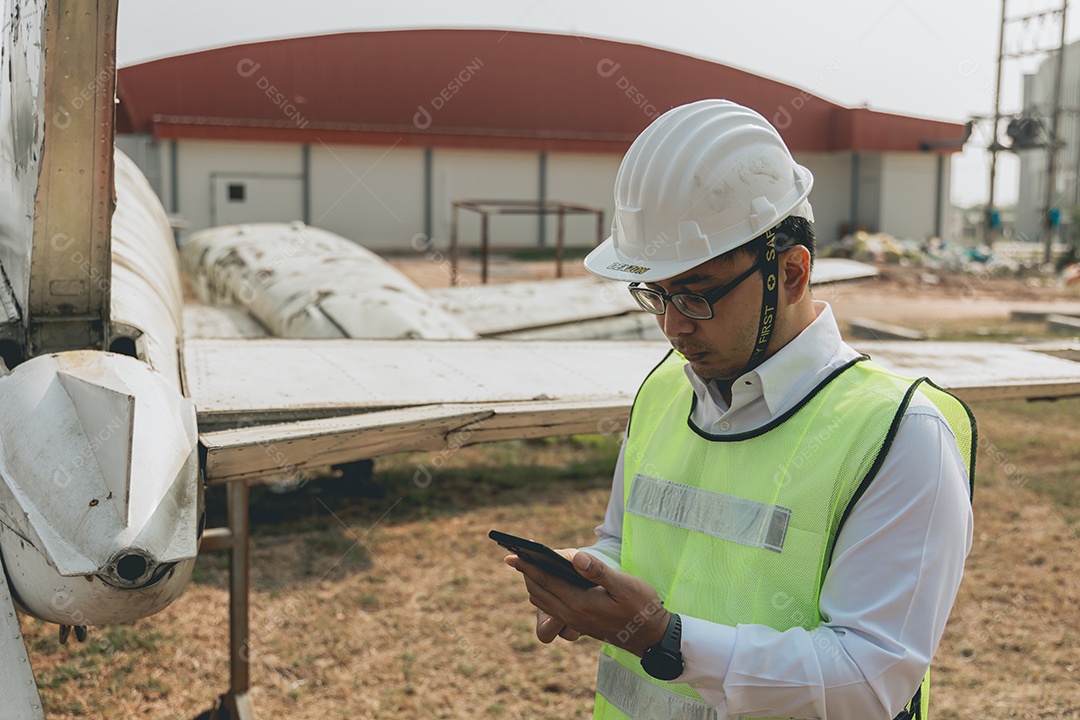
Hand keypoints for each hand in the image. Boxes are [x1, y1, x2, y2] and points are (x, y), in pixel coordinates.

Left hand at [505, 549, 668, 656]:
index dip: (527, 566)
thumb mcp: (625, 585)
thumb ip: (598, 571)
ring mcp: (575, 622)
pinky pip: (552, 610)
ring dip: (533, 586)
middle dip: (525, 574)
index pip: (546, 580)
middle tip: (514, 558)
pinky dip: (544, 595)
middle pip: (538, 592)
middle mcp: (572, 615)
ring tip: (529, 568)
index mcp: (580, 603)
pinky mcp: (579, 624)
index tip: (511, 556)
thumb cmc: (641, 607)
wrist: (651, 637)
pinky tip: (549, 583)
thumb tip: (574, 557)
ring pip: (543, 603)